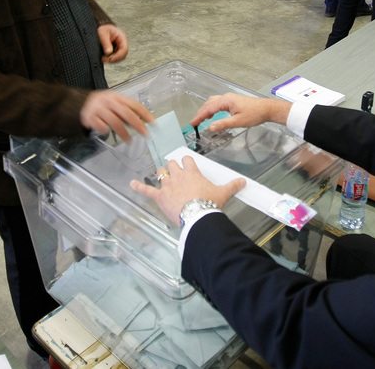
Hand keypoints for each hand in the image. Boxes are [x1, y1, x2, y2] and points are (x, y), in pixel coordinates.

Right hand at [80, 90, 153, 140]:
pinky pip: (100, 125)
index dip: (145, 113)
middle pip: (126, 113)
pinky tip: (107, 133)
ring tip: (129, 140)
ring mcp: (99, 108)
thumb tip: (142, 122)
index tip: (153, 123)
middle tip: (145, 134)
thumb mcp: (116, 104)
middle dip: (137, 124)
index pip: (134, 104)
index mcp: (118, 97)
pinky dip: (104, 130)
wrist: (83, 102)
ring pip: (114, 121)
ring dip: (123, 132)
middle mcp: (109, 101)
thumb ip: (127, 112)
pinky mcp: (89, 116)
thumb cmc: (104, 104)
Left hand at [97, 24, 128, 62]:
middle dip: (115, 59)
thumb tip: (109, 53)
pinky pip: (116, 56)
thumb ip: (106, 43)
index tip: (111, 59)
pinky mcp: (116, 50)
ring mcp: (120, 46)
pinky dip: (111, 59)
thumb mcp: (102, 34)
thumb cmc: (104, 29)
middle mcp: (122, 42)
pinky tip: (106, 58)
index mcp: (121, 37)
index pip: (124, 49)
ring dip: (113, 60)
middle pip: (123, 54)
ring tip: (104, 59)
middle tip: (106, 60)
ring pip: (120, 57)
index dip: (118, 56)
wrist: (103, 28)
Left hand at [129, 156, 245, 226]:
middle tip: (174, 171)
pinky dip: (138, 187)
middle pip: (171, 164)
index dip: (186, 162)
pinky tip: (131, 184)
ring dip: (161, 174)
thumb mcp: (223, 193)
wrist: (198, 215)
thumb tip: (243, 182)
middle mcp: (178, 175)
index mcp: (192, 172)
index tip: (186, 164)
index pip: (187, 160)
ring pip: (160, 173)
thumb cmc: (209, 203)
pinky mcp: (159, 196)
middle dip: (172, 166)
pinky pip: (146, 190)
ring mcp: (167, 185)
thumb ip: (233, 185)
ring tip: (162, 176)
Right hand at [190, 93, 290, 133]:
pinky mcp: (233, 101)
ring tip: (201, 120)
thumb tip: (210, 127)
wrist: (267, 109)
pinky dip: (212, 109)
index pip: (208, 108)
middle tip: (195, 122)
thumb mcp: (238, 122)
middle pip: (209, 104)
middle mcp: (226, 97)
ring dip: (206, 110)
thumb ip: (223, 124)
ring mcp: (230, 98)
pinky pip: (218, 103)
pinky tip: (213, 115)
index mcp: (226, 101)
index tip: (193, 123)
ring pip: (213, 102)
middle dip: (201, 113)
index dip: (199, 116)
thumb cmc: (255, 114)